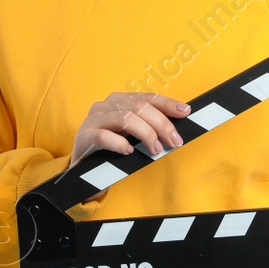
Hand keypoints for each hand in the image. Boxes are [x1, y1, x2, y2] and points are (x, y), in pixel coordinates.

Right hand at [69, 93, 191, 200]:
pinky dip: (120, 143)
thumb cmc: (111, 149)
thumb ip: (149, 127)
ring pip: (125, 118)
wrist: (82, 169)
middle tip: (174, 141)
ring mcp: (93, 119)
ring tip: (156, 149)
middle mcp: (105, 105)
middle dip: (161, 124)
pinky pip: (104, 136)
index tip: (185, 112)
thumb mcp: (132, 135)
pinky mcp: (84, 136)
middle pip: (139, 107)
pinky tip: (129, 151)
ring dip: (145, 134)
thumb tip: (176, 129)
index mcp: (119, 100)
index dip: (167, 103)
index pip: (147, 97)